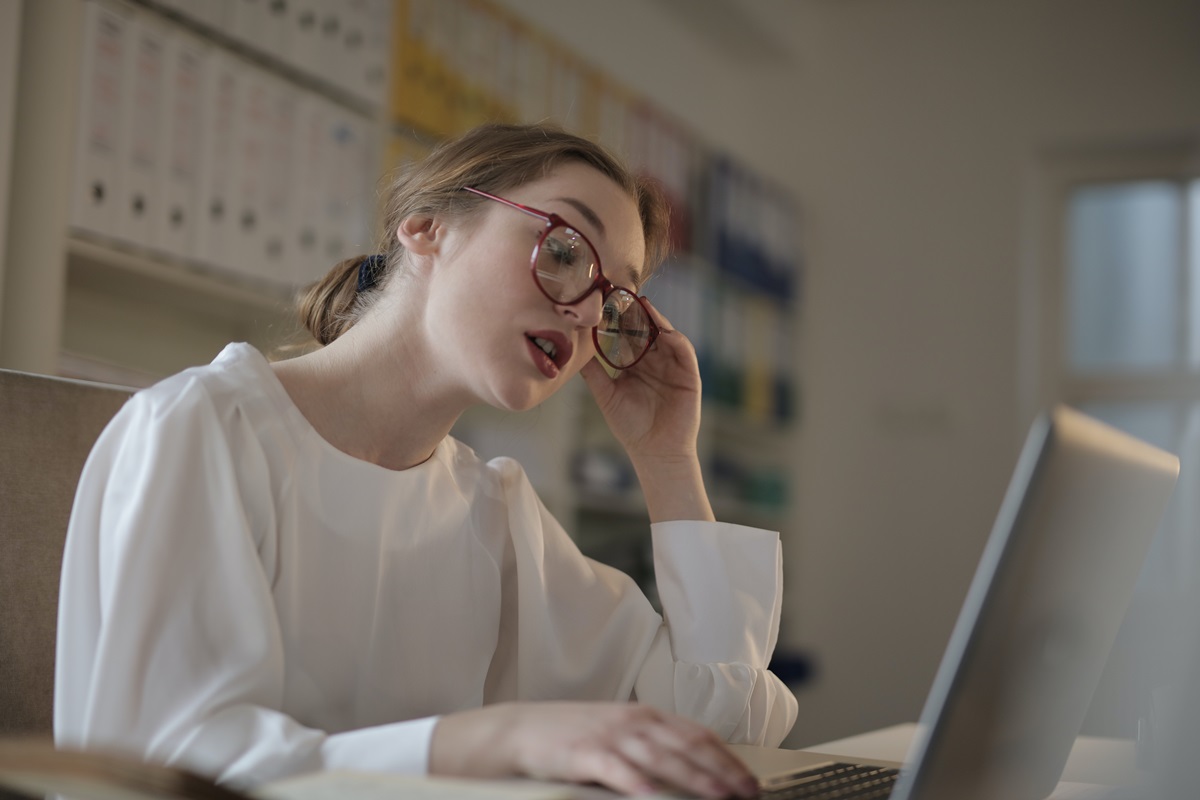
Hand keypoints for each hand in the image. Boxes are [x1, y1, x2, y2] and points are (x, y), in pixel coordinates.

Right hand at [430, 701, 757, 798]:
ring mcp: (610, 735)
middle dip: (722, 771)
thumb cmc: (571, 735)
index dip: (726, 757)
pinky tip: (654, 799)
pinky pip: (618, 770)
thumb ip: (650, 743)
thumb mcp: (617, 731)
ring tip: (718, 797)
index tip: (748, 778)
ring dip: (694, 779)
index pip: (696, 734)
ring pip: (661, 759)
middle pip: (687, 746)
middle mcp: (633, 721)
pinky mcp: (586, 752)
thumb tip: (689, 766)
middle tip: (747, 792)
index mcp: (644, 715)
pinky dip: (639, 784)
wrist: (520, 730)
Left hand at [580, 301, 701, 463]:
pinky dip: (674, 338)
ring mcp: (673, 365)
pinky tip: (663, 329)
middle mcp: (655, 360)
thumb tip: (573, 352)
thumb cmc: (630, 427)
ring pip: (664, 334)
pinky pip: (684, 350)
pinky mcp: (689, 374)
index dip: (618, 320)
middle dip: (636, 313)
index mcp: (635, 364)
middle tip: (621, 295)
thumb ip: (594, 373)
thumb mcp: (607, 395)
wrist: (655, 451)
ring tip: (642, 305)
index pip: (627, 335)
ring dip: (655, 319)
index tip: (604, 303)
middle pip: (646, 329)